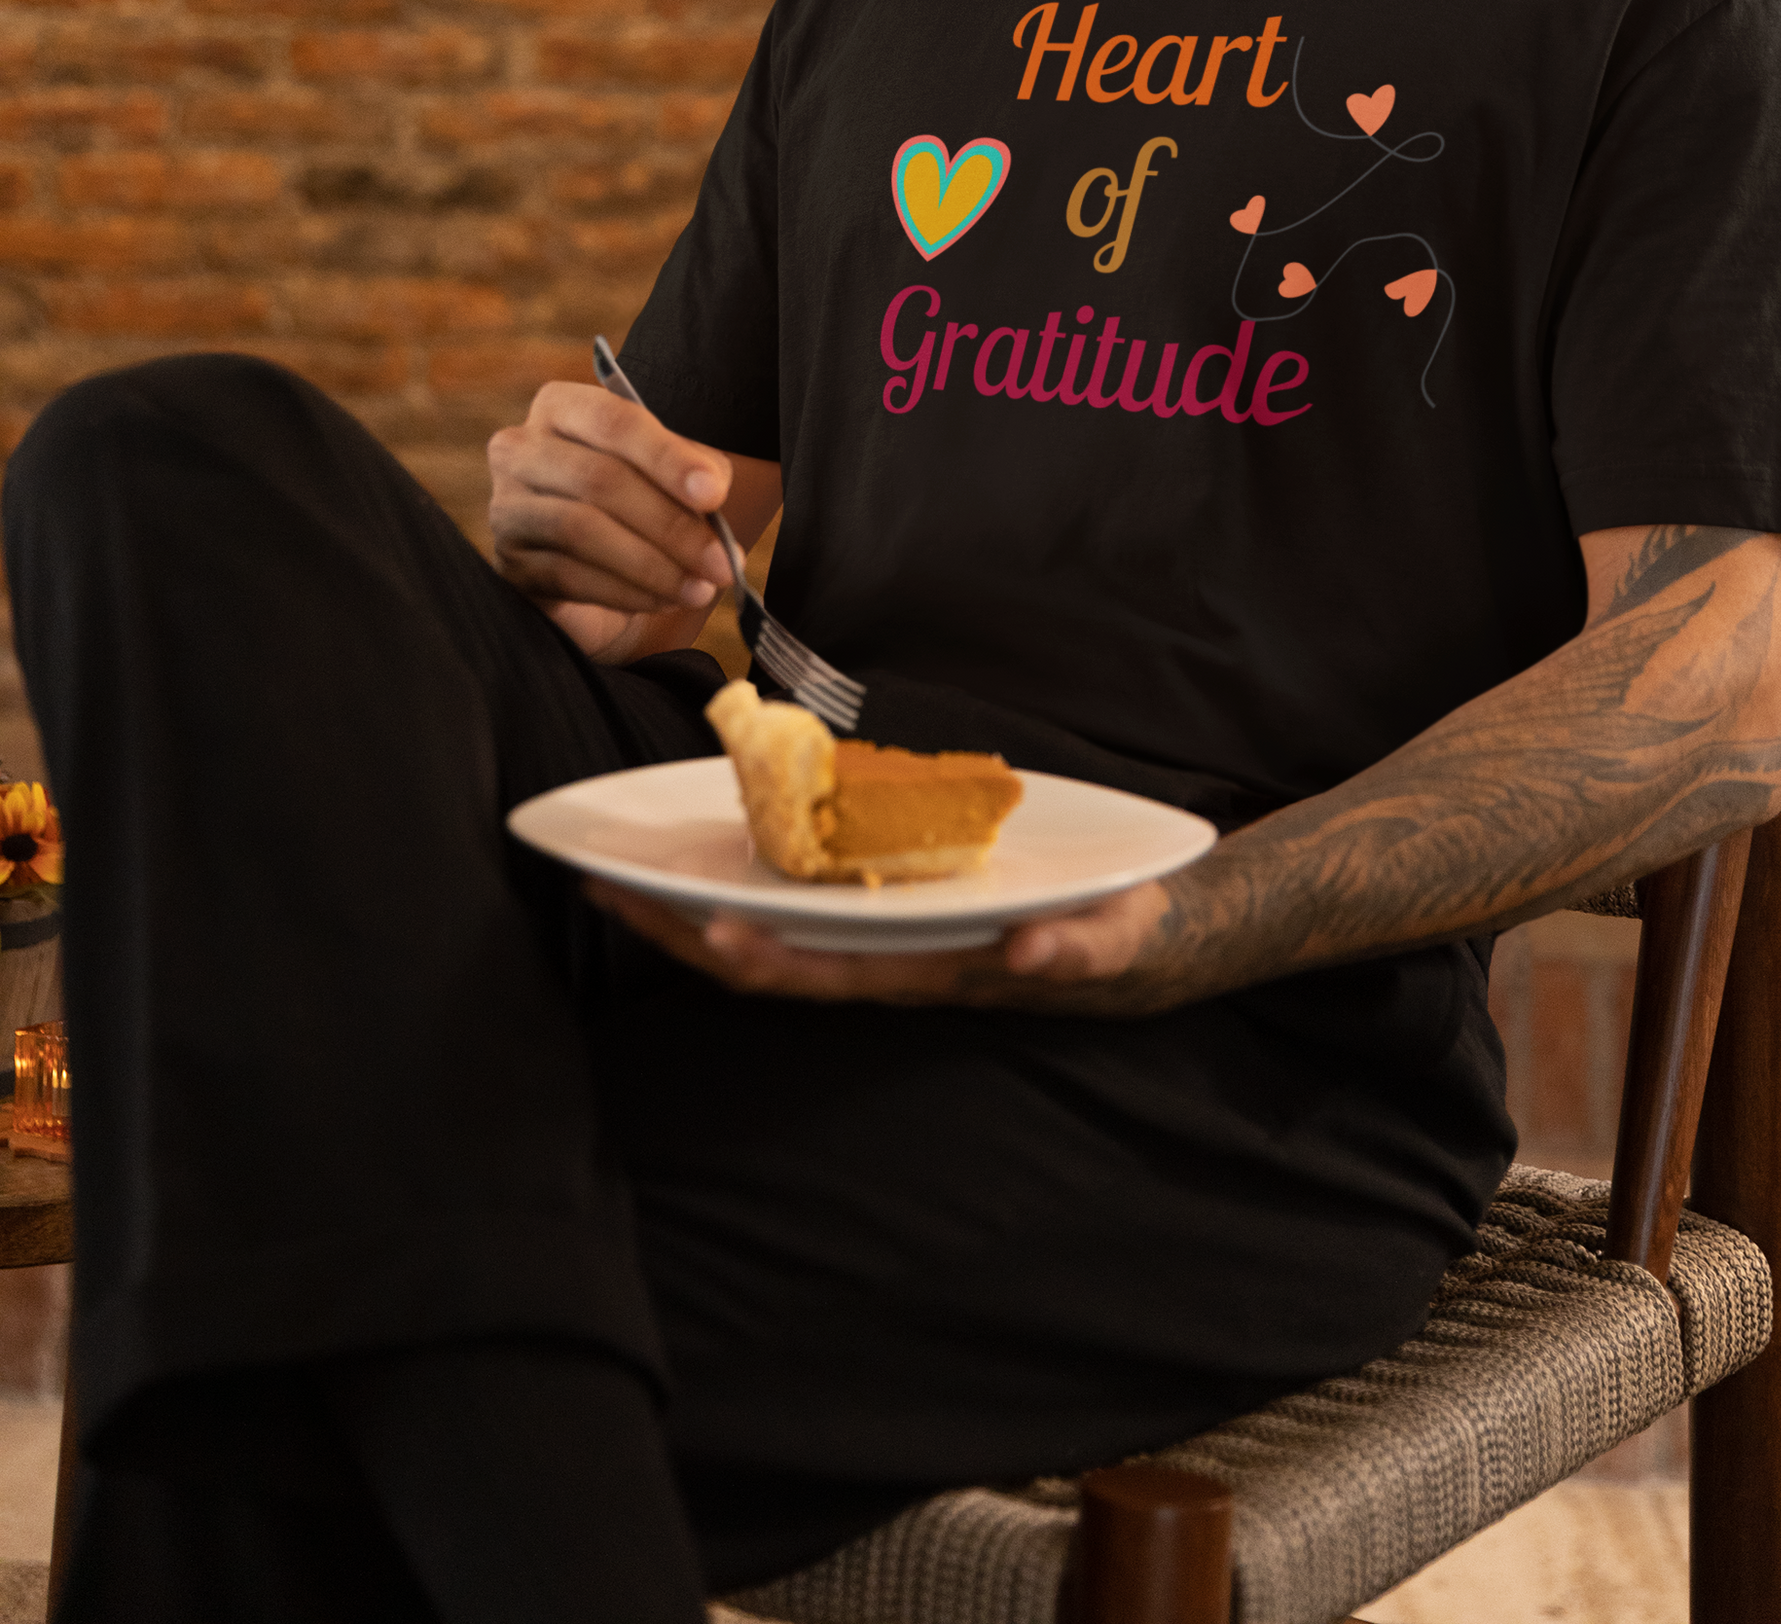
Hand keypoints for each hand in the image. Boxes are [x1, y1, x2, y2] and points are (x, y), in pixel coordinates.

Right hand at [487, 381, 736, 661]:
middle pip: (599, 478)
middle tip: (721, 561)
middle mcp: (520, 448)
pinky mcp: (508, 563)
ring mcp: (506, 507)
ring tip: (698, 588)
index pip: (614, 421)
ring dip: (651, 565)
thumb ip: (693, 471)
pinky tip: (662, 599)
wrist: (596, 566)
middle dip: (670, 525)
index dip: (667, 457)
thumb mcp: (670, 475)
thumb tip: (711, 489)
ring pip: (581, 530)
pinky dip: (625, 592)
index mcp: (562, 407)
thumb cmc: (637, 503)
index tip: (714, 494)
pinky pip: (568, 576)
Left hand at [582, 874, 1175, 1009]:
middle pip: (765, 962)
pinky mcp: (879, 908)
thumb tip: (1030, 953)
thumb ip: (1073, 949)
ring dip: (686, 911)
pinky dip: (732, 883)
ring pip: (763, 933)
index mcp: (930, 972)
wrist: (1133, 934)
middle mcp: (887, 963)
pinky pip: (788, 903)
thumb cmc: (1115, 933)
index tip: (710, 933)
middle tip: (600, 888)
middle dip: (682, 933)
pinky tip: (688, 852)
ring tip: (612, 874)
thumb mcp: (1109, 939)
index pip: (829, 975)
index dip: (766, 963)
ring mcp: (876, 938)